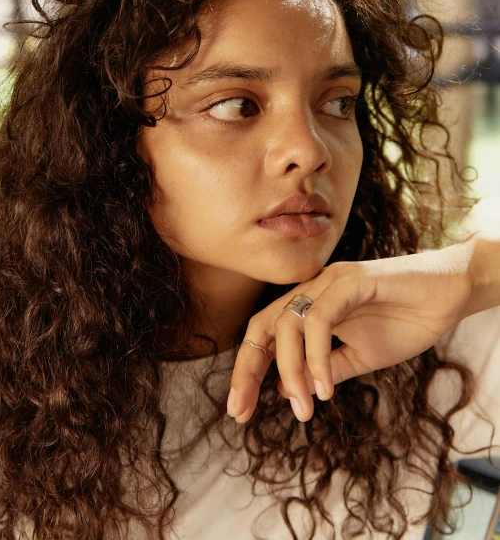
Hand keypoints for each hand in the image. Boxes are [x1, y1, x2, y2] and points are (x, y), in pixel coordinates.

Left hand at [227, 248, 472, 423]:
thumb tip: (289, 392)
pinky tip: (326, 385)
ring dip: (291, 371)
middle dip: (247, 369)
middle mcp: (313, 290)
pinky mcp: (352, 279)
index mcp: (311, 306)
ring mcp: (331, 282)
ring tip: (305, 407)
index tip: (239, 410)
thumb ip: (326, 369)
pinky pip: (321, 318)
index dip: (248, 370)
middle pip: (263, 325)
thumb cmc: (406, 321)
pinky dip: (317, 355)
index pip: (266, 335)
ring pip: (288, 323)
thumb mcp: (360, 356)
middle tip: (242, 410)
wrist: (448, 296)